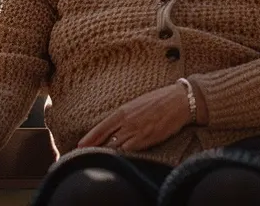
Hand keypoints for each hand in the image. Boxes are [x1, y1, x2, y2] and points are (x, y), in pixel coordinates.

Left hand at [77, 82, 192, 151]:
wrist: (179, 102)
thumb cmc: (159, 100)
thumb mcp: (136, 104)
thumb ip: (124, 115)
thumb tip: (115, 124)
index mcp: (123, 111)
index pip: (101, 127)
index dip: (90, 137)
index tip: (80, 145)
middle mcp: (127, 122)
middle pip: (106, 139)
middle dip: (96, 148)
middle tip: (86, 154)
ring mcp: (137, 132)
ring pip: (117, 147)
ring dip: (108, 153)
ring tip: (100, 158)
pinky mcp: (148, 140)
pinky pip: (131, 151)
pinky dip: (123, 155)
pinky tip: (119, 159)